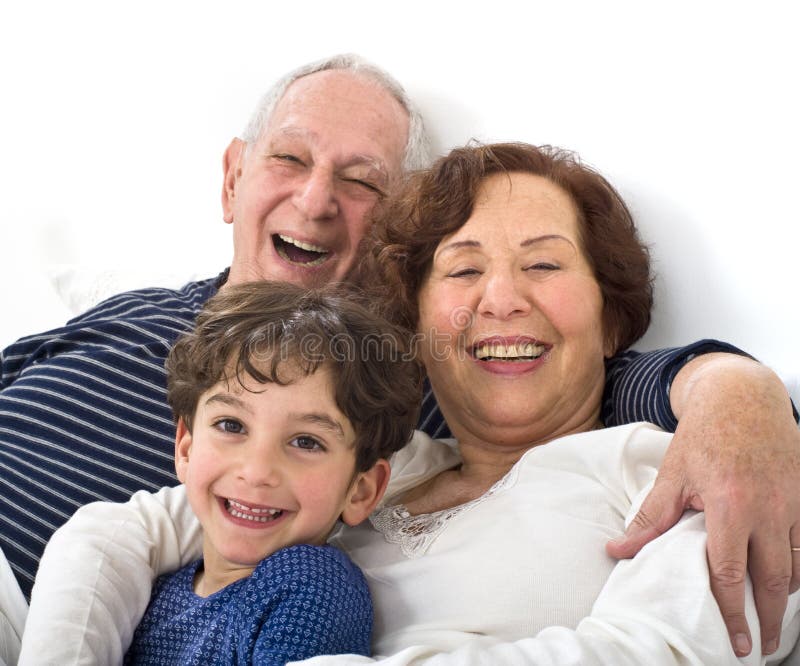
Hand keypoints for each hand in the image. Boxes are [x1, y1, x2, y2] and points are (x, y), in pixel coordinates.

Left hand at [606, 353, 799, 656]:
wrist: (742, 398)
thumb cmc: (703, 435)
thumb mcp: (672, 474)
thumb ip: (649, 518)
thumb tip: (617, 550)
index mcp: (728, 504)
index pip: (729, 573)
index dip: (732, 612)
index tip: (738, 642)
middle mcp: (767, 508)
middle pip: (773, 581)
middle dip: (769, 620)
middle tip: (761, 647)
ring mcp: (792, 503)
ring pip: (797, 567)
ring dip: (785, 597)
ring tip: (772, 619)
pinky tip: (787, 581)